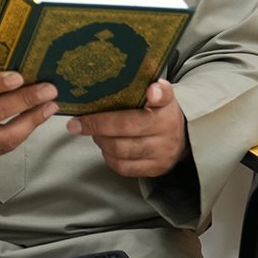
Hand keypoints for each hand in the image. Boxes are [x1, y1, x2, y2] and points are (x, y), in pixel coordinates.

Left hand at [66, 79, 186, 177]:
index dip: (156, 94)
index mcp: (167, 109)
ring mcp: (162, 153)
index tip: (150, 92)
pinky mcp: (154, 169)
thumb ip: (155, 88)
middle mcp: (167, 132)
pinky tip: (105, 146)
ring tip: (94, 133)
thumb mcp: (159, 96)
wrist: (180, 138)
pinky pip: (122, 167)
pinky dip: (107, 156)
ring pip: (120, 149)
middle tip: (78, 123)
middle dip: (96, 125)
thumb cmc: (158, 113)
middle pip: (126, 126)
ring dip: (100, 140)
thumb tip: (152, 88)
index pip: (162, 98)